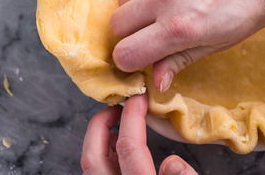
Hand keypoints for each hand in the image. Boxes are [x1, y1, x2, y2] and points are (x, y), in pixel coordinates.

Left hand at [81, 94, 196, 174]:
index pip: (128, 147)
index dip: (132, 117)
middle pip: (93, 156)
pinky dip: (103, 156)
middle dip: (101, 124)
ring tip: (119, 125)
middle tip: (118, 107)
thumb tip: (173, 162)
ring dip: (100, 140)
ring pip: (90, 166)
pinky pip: (97, 173)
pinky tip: (119, 150)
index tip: (139, 97)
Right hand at [110, 0, 264, 91]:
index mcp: (179, 28)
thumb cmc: (255, 5)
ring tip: (159, 16)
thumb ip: (182, 59)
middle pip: (116, 24)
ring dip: (134, 12)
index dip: (130, 63)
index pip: (125, 53)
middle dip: (128, 37)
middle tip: (150, 41)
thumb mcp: (222, 42)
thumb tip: (156, 81)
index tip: (142, 63)